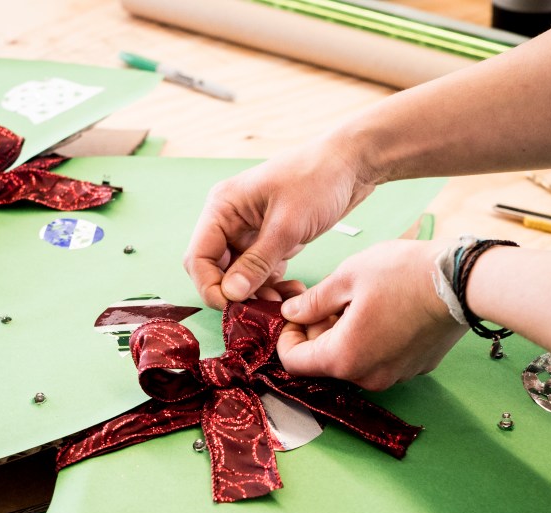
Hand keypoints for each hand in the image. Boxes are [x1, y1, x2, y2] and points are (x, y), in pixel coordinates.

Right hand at [184, 135, 375, 308]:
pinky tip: (292, 290)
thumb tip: (230, 294)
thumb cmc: (317, 180)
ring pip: (238, 276)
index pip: (198, 258)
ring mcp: (249, 232)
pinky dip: (272, 286)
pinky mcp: (269, 241)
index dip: (210, 287)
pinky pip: (260, 273)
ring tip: (283, 302)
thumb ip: (257, 262)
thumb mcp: (287, 224)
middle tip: (263, 310)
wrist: (352, 164)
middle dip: (235, 294)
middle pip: (215, 270)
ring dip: (256, 294)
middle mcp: (229, 220)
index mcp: (222, 208)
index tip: (234, 306)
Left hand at [277, 239, 466, 390]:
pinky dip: (371, 340)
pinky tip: (382, 311)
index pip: (293, 363)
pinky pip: (380, 359)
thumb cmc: (403, 275)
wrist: (462, 281)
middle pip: (324, 363)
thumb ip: (313, 302)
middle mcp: (367, 377)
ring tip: (356, 301)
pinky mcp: (415, 368)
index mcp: (343, 357)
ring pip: (353, 361)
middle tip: (326, 300)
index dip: (286, 337)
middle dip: (317, 333)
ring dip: (344, 336)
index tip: (295, 314)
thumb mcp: (346, 278)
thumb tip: (292, 313)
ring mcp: (394, 376)